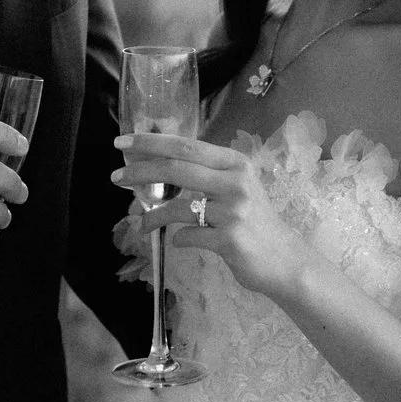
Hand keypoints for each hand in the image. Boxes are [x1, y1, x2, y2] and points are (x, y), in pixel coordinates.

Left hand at [115, 132, 310, 302]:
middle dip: (141, 172)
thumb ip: (208, 174)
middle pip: (177, 168)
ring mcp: (233, 211)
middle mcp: (235, 181)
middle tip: (116, 178)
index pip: (185, 145)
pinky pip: (187, 236)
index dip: (151, 142)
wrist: (285, 259)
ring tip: (141, 223)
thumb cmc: (256, 221)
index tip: (123, 143)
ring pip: (178, 207)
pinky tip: (179, 241)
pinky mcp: (229, 240)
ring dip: (153, 216)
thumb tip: (161, 165)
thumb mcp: (238, 188)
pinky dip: (177, 239)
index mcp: (235, 163)